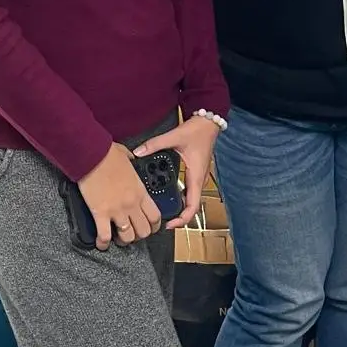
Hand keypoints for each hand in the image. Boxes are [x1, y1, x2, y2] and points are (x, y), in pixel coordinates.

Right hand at [77, 143, 162, 250]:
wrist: (92, 155)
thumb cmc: (108, 154)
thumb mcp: (128, 157)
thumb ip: (133, 162)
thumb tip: (132, 159)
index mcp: (140, 191)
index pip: (155, 216)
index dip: (154, 226)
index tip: (150, 228)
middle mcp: (132, 204)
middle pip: (143, 230)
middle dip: (139, 235)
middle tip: (133, 233)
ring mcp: (117, 210)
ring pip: (127, 237)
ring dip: (123, 240)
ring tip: (118, 239)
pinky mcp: (100, 213)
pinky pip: (104, 236)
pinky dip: (103, 243)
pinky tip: (101, 244)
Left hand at [134, 114, 220, 228]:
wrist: (209, 122)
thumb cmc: (198, 131)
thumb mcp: (175, 137)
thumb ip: (155, 144)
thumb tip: (137, 152)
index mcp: (196, 177)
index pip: (192, 207)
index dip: (182, 219)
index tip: (169, 224)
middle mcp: (199, 180)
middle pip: (191, 207)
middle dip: (178, 217)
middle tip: (160, 221)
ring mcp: (198, 178)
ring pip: (191, 200)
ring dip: (179, 208)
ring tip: (162, 211)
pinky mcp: (195, 173)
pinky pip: (189, 192)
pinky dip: (180, 198)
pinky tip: (167, 195)